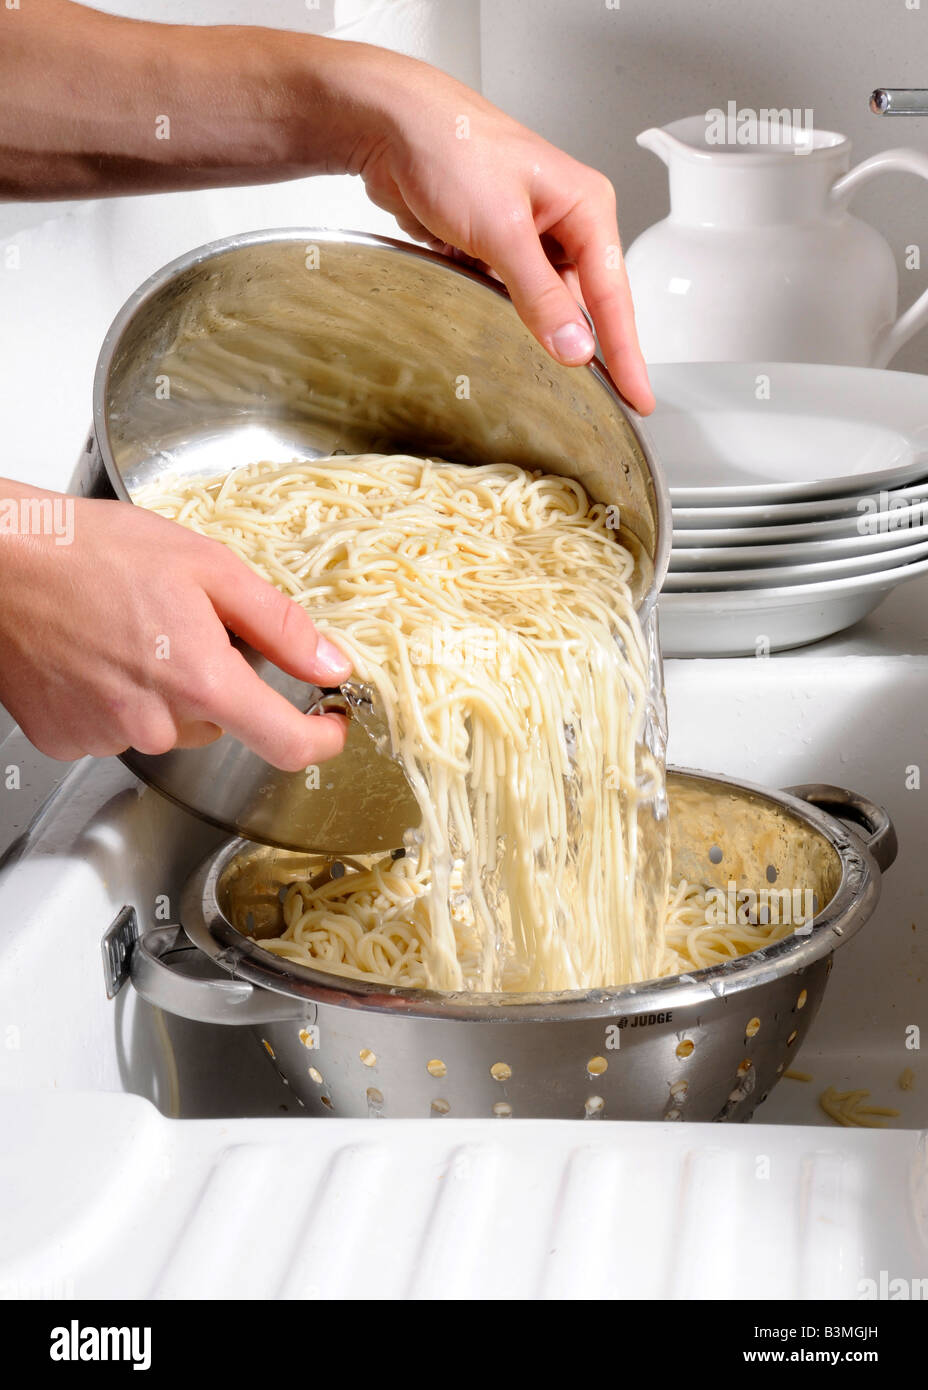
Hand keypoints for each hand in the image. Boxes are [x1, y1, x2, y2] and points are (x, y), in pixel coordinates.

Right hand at [0, 484, 350, 768]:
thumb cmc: (89, 551)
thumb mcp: (208, 567)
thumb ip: (278, 624)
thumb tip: (330, 663)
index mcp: (203, 682)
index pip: (287, 745)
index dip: (320, 739)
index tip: (329, 724)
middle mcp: (158, 723)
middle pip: (220, 721)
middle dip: (216, 680)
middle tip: (182, 623)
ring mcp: (108, 737)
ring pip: (168, 725)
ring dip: (164, 688)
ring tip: (128, 630)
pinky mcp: (67, 739)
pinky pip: (116, 729)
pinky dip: (116, 698)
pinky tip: (96, 653)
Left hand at [349, 54, 654, 414]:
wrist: (388, 126)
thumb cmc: (449, 146)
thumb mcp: (501, 229)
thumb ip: (540, 295)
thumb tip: (575, 347)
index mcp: (585, 207)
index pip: (615, 295)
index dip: (627, 353)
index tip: (640, 398)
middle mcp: (565, 222)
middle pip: (588, 304)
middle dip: (587, 348)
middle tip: (602, 402)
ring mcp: (529, 237)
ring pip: (549, 305)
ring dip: (541, 332)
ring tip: (546, 371)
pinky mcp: (496, 249)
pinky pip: (513, 299)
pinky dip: (507, 318)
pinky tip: (501, 335)